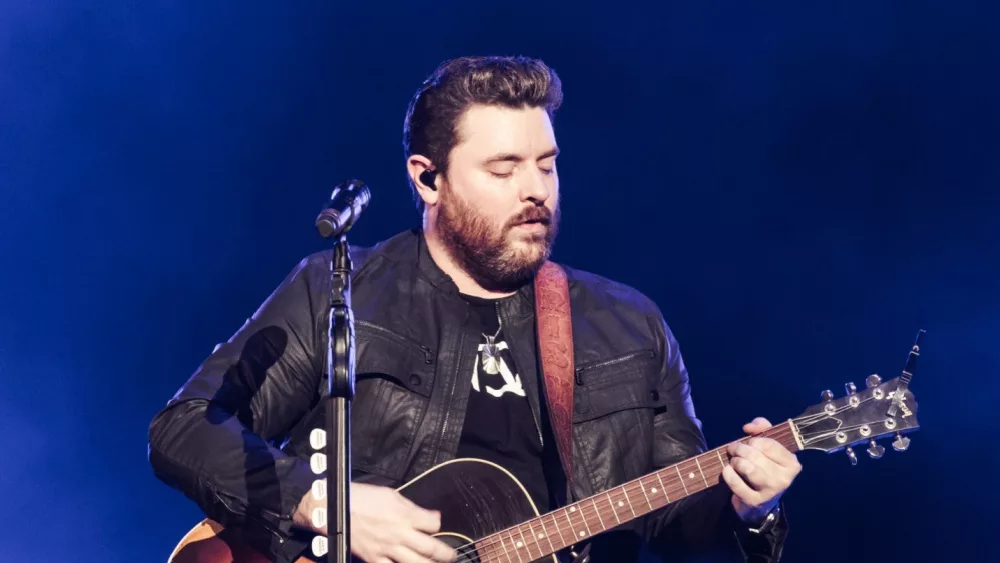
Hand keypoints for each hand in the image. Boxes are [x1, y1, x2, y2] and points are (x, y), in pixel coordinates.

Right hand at [295, 482, 456, 561]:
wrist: (334, 509)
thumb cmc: (361, 498)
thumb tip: (430, 515)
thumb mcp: (390, 494)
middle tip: (452, 556)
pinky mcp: (374, 559)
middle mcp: (399, 534)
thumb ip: (412, 507)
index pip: (433, 524)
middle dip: (445, 554)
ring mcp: (387, 549)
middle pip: (431, 548)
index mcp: (405, 515)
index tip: (436, 525)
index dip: (438, 525)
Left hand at [721, 417, 801, 523]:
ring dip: (735, 461)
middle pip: (755, 455)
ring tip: (734, 462)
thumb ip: (762, 428)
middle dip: (739, 449)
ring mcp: (770, 492)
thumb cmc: (764, 468)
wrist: (760, 501)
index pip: (769, 444)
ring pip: (747, 468)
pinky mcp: (755, 501)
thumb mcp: (768, 446)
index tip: (746, 443)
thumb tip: (748, 427)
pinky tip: (728, 471)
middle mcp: (785, 479)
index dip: (753, 440)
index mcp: (792, 464)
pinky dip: (728, 474)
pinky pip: (736, 482)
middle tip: (734, 450)